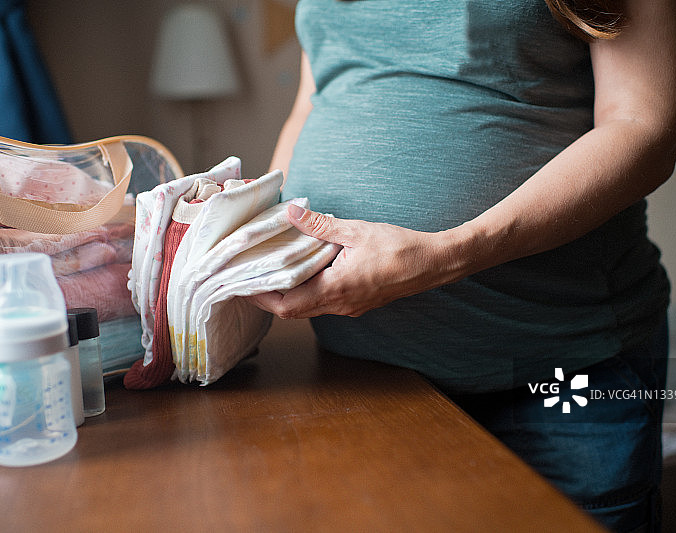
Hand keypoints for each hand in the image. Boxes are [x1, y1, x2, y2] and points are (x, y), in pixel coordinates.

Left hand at [247, 204, 462, 318]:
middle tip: (247, 277)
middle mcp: (341, 305)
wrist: (434, 264)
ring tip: (268, 272)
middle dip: (267, 296)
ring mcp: (350, 307)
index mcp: (337, 289)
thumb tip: (290, 211)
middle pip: (292, 311)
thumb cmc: (400, 248)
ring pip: (307, 308)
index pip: (287, 304)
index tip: (241, 283)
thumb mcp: (357, 230)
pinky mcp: (357, 303)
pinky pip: (323, 303)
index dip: (260, 297)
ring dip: (286, 294)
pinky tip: (300, 271)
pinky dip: (305, 291)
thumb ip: (319, 224)